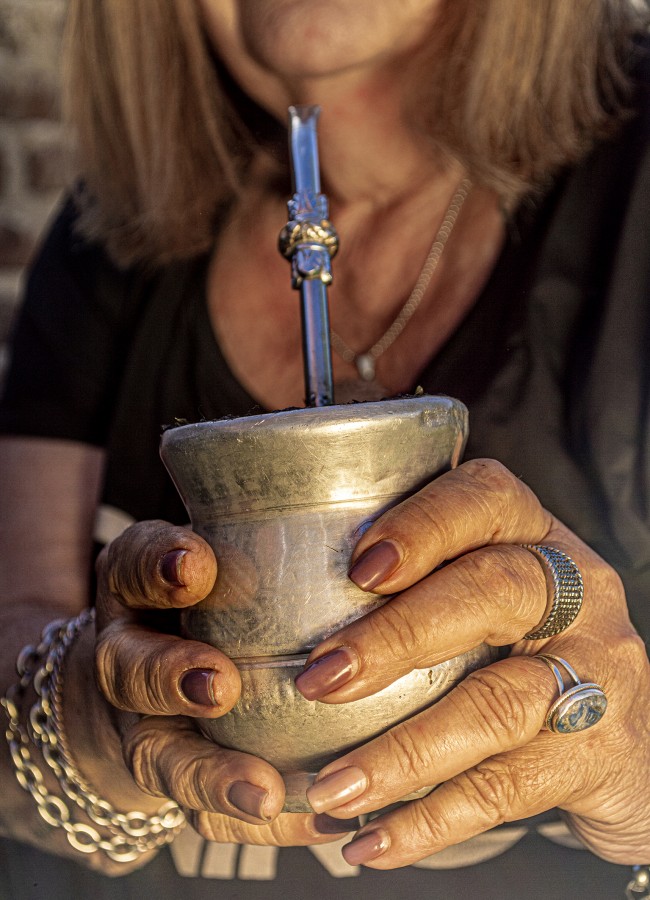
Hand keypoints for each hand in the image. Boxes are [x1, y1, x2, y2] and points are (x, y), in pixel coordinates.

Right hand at [92, 519, 355, 846]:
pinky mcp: (182, 778)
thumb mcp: (209, 550)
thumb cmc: (200, 596)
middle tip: (218, 684)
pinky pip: (209, 814)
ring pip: (164, 759)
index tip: (196, 564)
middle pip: (132, 671)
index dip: (158, 567)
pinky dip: (259, 823)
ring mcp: (149, 726)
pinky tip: (313, 819)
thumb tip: (355, 493)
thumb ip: (250, 526)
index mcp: (136, 589)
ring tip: (263, 792)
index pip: (132, 567)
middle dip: (172, 678)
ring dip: (212, 778)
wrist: (147, 670)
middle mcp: (131, 657)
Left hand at [294, 459, 649, 867]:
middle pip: (491, 592)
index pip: (486, 499)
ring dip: (402, 751)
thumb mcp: (489, 590)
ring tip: (330, 788)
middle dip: (398, 636)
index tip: (358, 568)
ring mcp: (595, 672)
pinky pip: (505, 791)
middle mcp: (575, 592)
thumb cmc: (523, 646)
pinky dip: (429, 821)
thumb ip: (419, 576)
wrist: (627, 736)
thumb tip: (282, 594)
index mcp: (533, 536)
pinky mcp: (596, 754)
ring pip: (497, 704)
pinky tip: (370, 841)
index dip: (423, 526)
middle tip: (320, 679)